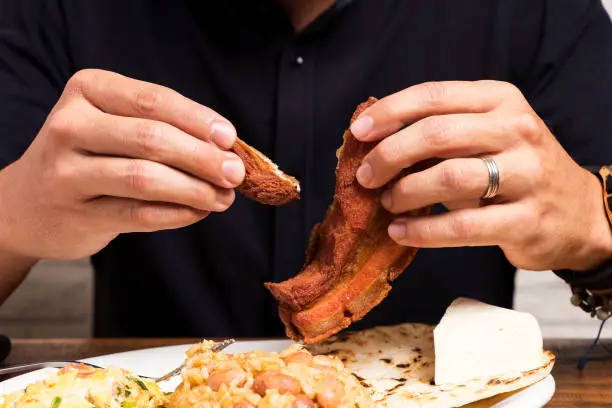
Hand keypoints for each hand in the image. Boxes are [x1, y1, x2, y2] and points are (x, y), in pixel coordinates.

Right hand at [0, 69, 244, 260]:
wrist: (28, 203)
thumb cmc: (90, 155)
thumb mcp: (117, 125)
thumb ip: (165, 129)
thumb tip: (228, 149)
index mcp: (88, 90)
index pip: (154, 100)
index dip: (199, 120)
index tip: (230, 139)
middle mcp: (70, 125)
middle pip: (152, 139)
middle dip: (203, 158)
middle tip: (235, 174)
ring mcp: (67, 171)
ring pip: (145, 178)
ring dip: (195, 190)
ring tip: (223, 198)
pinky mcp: (76, 213)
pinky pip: (138, 214)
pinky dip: (177, 215)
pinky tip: (198, 212)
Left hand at [351, 81, 611, 270]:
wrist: (576, 213)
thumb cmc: (515, 168)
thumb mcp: (486, 134)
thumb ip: (440, 131)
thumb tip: (373, 141)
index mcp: (500, 99)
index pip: (433, 96)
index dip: (389, 113)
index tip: (358, 131)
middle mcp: (517, 129)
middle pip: (436, 134)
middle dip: (389, 155)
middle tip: (366, 176)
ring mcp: (527, 174)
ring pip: (448, 178)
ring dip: (406, 192)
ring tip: (388, 202)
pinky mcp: (526, 220)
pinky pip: (461, 227)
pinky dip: (422, 231)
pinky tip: (401, 232)